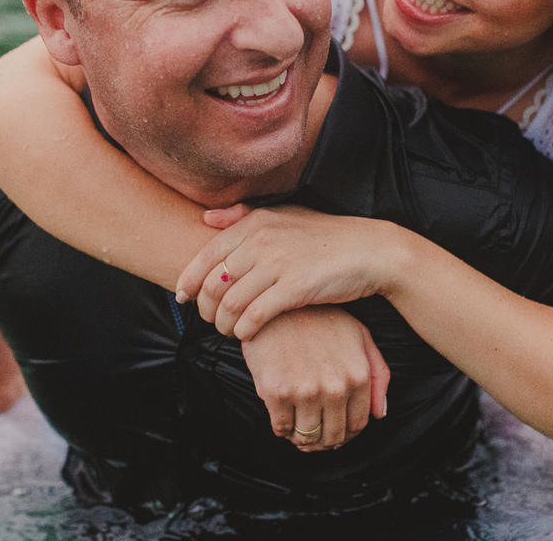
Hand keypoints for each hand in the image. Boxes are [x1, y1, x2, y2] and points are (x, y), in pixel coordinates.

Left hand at [177, 205, 402, 339]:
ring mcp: (279, 264)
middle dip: (205, 308)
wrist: (369, 252)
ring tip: (228, 331)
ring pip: (230, 304)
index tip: (183, 297)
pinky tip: (248, 335)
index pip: (206, 255)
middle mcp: (263, 240)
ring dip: (223, 324)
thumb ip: (244, 217)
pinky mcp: (295, 289)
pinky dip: (244, 330)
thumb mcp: (285, 216)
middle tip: (210, 320)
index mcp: (256, 222)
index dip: (188, 280)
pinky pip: (254, 317)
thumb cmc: (324, 237)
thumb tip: (206, 218)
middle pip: (214, 283)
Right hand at [241, 305, 389, 450]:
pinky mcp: (275, 391)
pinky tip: (283, 418)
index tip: (337, 431)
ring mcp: (304, 390)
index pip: (358, 424)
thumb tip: (380, 413)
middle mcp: (334, 387)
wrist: (277, 302)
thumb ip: (377, 373)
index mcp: (358, 376)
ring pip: (307, 436)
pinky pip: (281, 428)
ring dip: (303, 439)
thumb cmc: (320, 317)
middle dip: (326, 441)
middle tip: (316, 435)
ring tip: (299, 428)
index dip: (347, 433)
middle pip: (333, 435)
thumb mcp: (359, 336)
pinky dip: (283, 430)